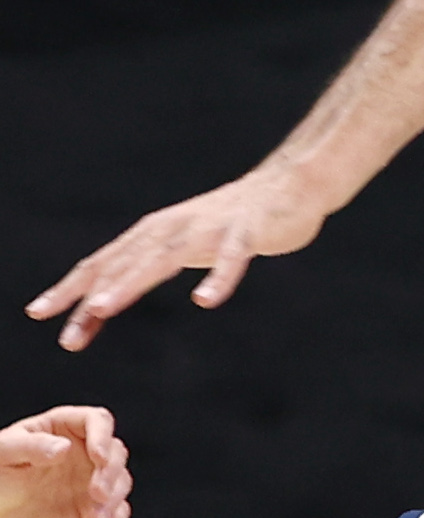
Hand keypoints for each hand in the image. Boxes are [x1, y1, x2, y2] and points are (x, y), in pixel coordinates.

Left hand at [0, 408, 131, 517]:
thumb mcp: (2, 453)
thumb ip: (31, 446)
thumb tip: (64, 448)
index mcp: (63, 428)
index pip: (97, 421)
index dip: (103, 437)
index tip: (99, 457)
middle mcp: (84, 451)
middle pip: (115, 453)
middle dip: (111, 474)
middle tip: (96, 493)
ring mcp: (89, 479)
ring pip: (120, 482)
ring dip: (114, 500)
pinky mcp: (90, 506)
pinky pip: (114, 511)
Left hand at [27, 164, 328, 351]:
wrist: (292, 185)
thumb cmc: (233, 221)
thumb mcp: (183, 246)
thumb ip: (147, 268)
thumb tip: (103, 302)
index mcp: (156, 232)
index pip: (104, 262)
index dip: (70, 288)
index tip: (37, 313)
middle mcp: (175, 227)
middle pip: (125, 263)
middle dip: (91, 296)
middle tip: (66, 332)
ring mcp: (211, 228)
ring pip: (164, 257)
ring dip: (130, 282)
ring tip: (103, 307)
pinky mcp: (249, 231)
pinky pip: (231, 257)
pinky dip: (218, 276)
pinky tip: (206, 300)